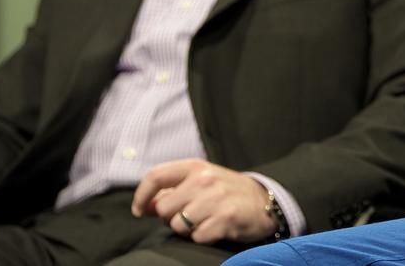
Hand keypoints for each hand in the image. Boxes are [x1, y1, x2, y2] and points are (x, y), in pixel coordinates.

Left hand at [130, 160, 275, 244]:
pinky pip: (196, 237)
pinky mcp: (224, 219)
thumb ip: (172, 190)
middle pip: (163, 208)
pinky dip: (203, 237)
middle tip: (188, 214)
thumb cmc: (227, 191)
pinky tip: (215, 227)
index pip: (156, 176)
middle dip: (171, 217)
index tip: (139, 210)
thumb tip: (144, 206)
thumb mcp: (201, 181)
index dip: (141, 196)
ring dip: (187, 229)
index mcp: (195, 167)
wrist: (264, 201)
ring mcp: (215, 199)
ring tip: (204, 220)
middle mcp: (204, 180)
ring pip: (177, 225)